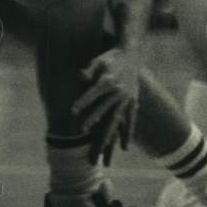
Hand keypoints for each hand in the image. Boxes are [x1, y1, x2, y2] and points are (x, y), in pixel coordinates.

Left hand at [72, 47, 140, 164]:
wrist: (132, 53)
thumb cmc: (110, 57)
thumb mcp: (98, 60)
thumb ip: (89, 70)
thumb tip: (80, 76)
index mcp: (108, 81)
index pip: (94, 94)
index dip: (83, 102)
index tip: (73, 111)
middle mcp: (118, 92)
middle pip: (105, 112)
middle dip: (94, 124)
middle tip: (83, 135)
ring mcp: (127, 99)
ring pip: (117, 121)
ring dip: (110, 137)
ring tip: (102, 152)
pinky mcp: (133, 102)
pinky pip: (130, 121)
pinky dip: (127, 133)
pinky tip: (124, 148)